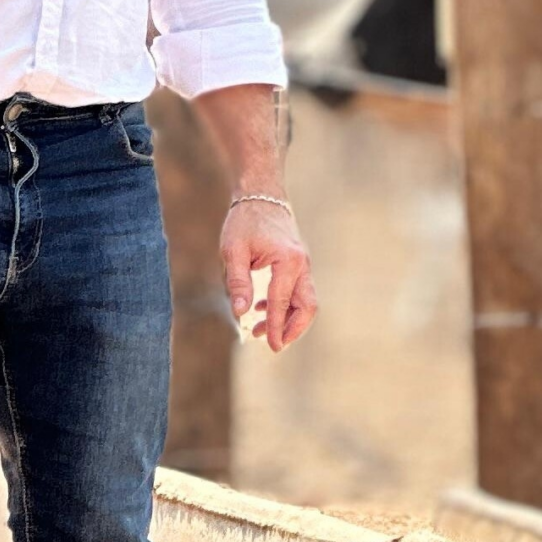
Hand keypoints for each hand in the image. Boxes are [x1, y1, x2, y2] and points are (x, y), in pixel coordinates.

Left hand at [224, 199, 315, 352]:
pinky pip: (298, 291)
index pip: (283, 302)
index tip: (272, 346)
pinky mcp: (298, 264)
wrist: (261, 195)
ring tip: (260, 330)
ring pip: (305, 301)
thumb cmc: (245, 221)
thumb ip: (238, 282)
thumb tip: (240, 313)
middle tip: (274, 344)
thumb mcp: (234, 251)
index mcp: (288, 261)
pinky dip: (285, 305)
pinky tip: (263, 309)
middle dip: (293, 329)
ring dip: (287, 319)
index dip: (277, 327)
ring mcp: (302, 264)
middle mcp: (301, 264)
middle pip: (307, 306)